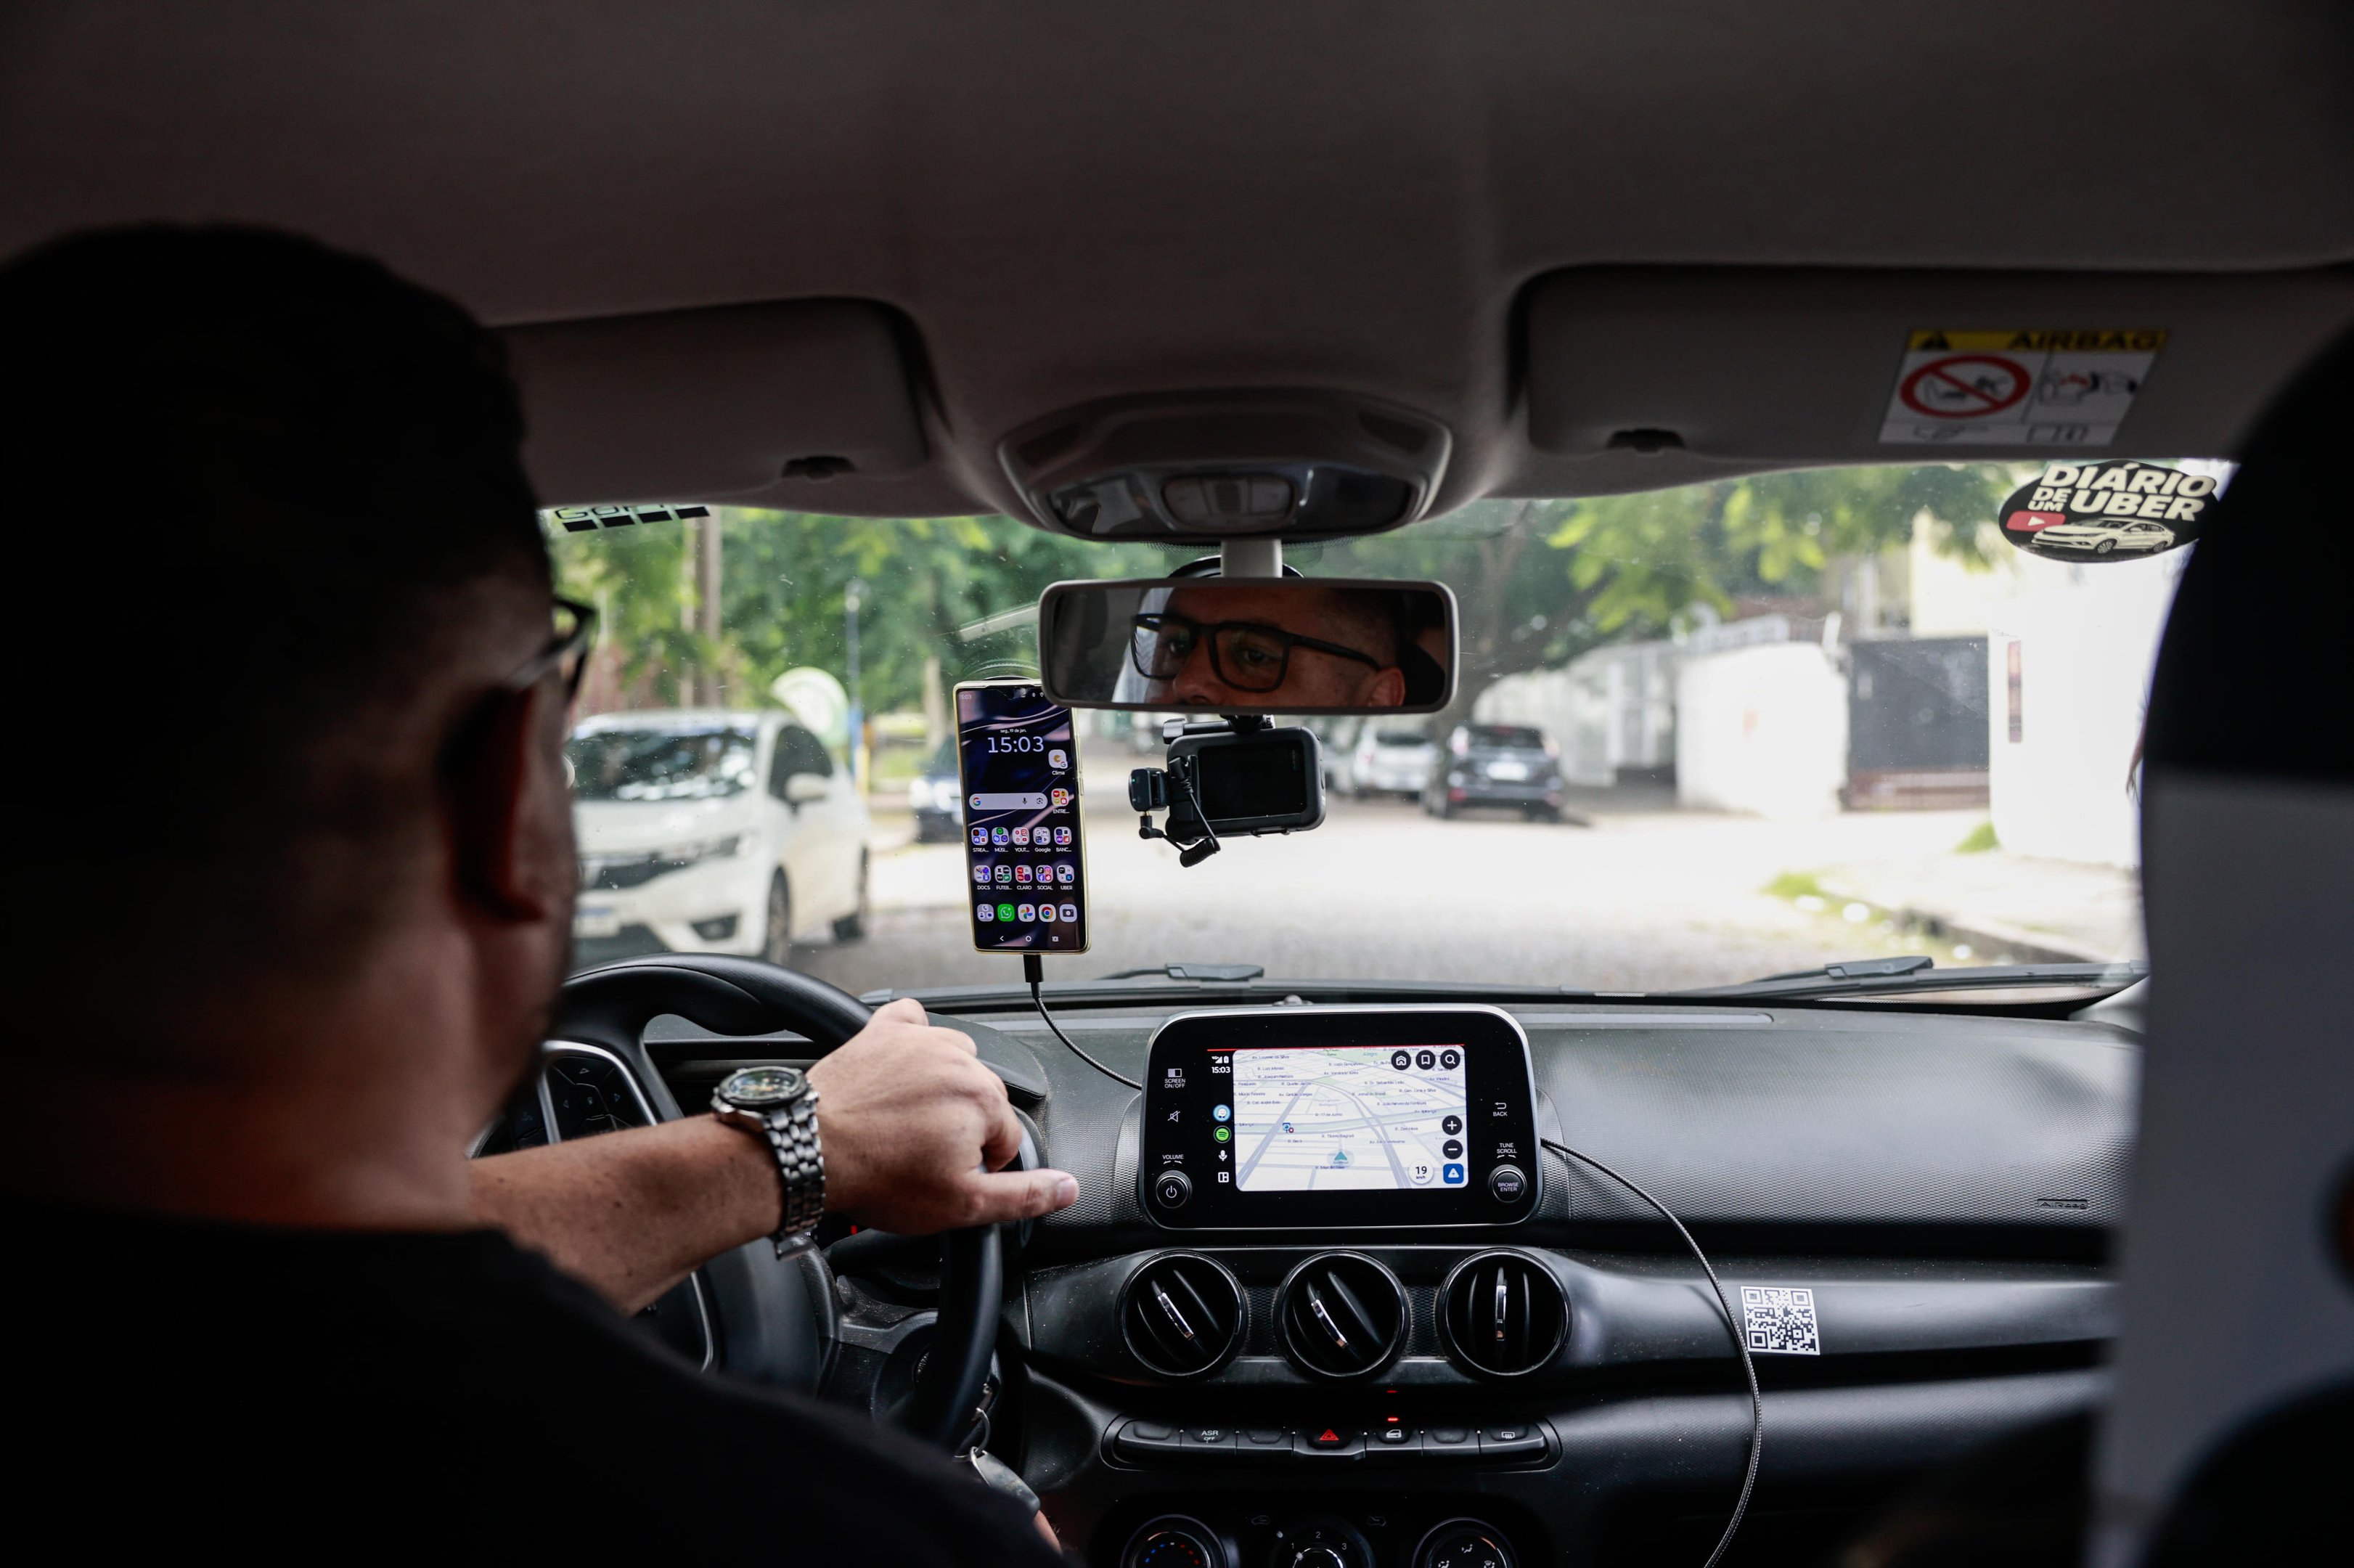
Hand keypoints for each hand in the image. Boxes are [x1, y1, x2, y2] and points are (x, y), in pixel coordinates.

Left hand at [809, 997, 1078, 1232]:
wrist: (808, 1149)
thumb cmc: (876, 1175)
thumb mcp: (961, 1205)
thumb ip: (1023, 1195)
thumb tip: (1067, 1187)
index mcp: (983, 1099)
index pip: (1007, 1137)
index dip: (981, 1165)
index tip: (950, 1176)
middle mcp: (957, 1059)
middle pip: (983, 1098)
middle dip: (962, 1127)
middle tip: (925, 1155)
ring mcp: (919, 1041)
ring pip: (956, 1058)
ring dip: (944, 1085)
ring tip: (913, 1118)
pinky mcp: (883, 1030)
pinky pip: (915, 1020)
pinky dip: (916, 1038)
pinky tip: (906, 1065)